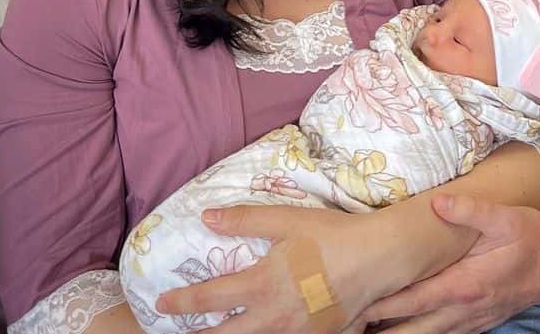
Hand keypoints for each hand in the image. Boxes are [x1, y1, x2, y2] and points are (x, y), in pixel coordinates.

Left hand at [154, 205, 394, 333]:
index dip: (182, 301)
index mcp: (262, 284)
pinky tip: (264, 331)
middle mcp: (273, 316)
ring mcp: (294, 332)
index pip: (210, 297)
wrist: (378, 258)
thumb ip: (245, 220)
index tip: (161, 303)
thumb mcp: (287, 220)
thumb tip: (207, 217)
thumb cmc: (331, 235)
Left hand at [365, 194, 539, 333]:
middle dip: (377, 328)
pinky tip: (398, 329)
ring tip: (362, 329)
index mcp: (462, 286)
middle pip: (408, 330)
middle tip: (345, 322)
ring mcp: (467, 322)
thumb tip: (437, 201)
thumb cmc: (530, 240)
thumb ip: (469, 210)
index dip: (378, 305)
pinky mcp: (473, 325)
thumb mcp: (504, 218)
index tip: (350, 303)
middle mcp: (460, 311)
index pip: (409, 301)